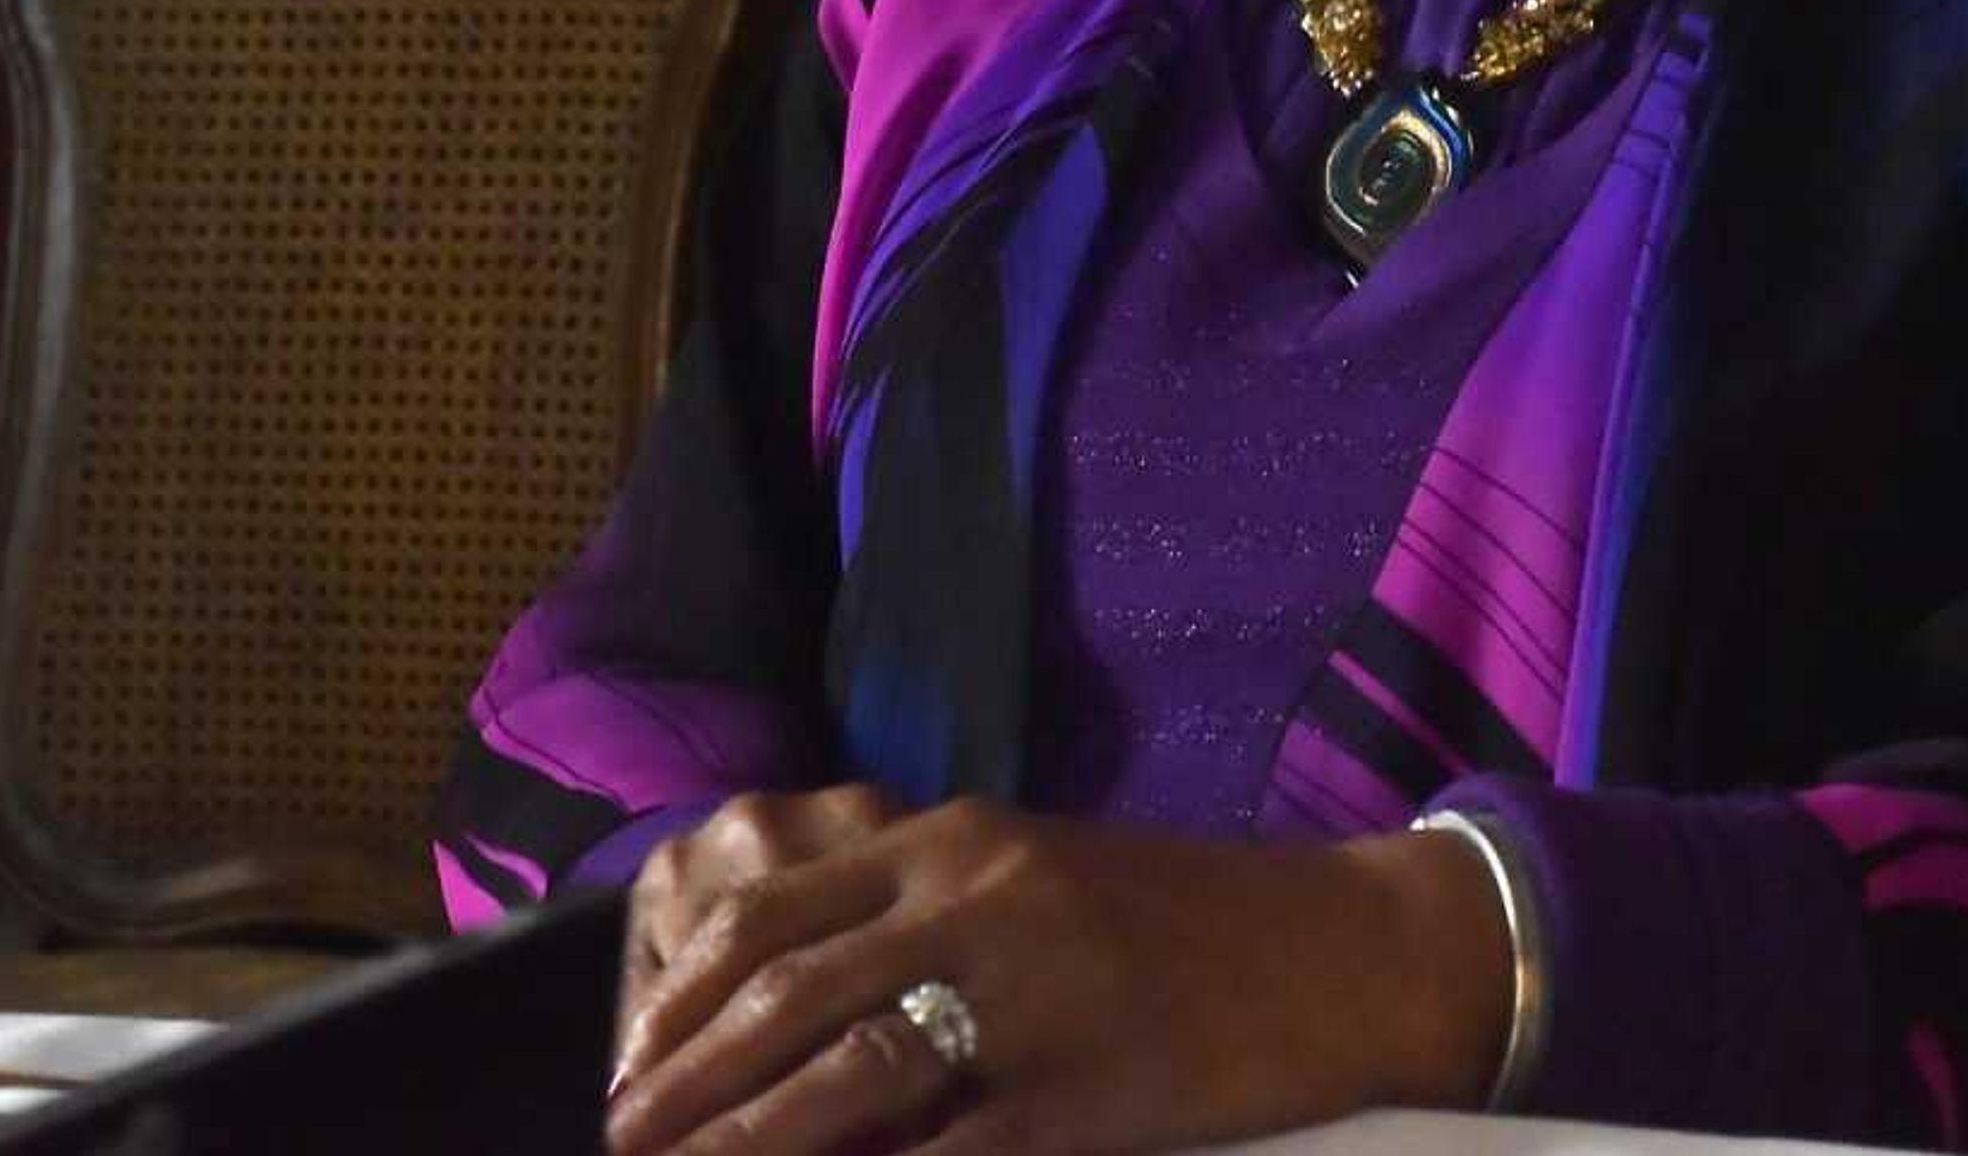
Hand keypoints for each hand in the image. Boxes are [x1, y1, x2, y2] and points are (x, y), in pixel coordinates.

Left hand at [603, 794, 1510, 1155]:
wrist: (1346, 951)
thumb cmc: (1189, 924)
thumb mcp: (1046, 881)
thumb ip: (928, 917)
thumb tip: (793, 1002)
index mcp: (962, 842)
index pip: (772, 911)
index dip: (677, 994)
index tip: (627, 1059)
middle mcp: (982, 901)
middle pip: (783, 994)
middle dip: (680, 1081)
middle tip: (621, 1138)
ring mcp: (1032, 998)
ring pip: (841, 1080)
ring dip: (742, 1145)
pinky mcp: (1081, 1093)